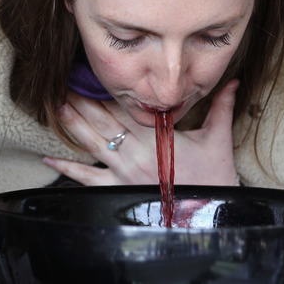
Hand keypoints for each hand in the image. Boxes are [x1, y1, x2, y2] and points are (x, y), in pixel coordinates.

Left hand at [44, 79, 238, 185]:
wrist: (208, 211)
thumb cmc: (212, 176)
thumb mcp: (218, 138)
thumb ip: (222, 107)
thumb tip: (233, 82)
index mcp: (155, 137)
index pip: (125, 107)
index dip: (106, 89)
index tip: (92, 73)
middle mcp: (135, 153)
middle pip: (102, 120)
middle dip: (82, 101)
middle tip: (65, 83)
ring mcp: (123, 173)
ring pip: (92, 143)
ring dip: (72, 125)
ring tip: (56, 107)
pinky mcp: (118, 190)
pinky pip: (87, 179)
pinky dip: (67, 170)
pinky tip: (50, 160)